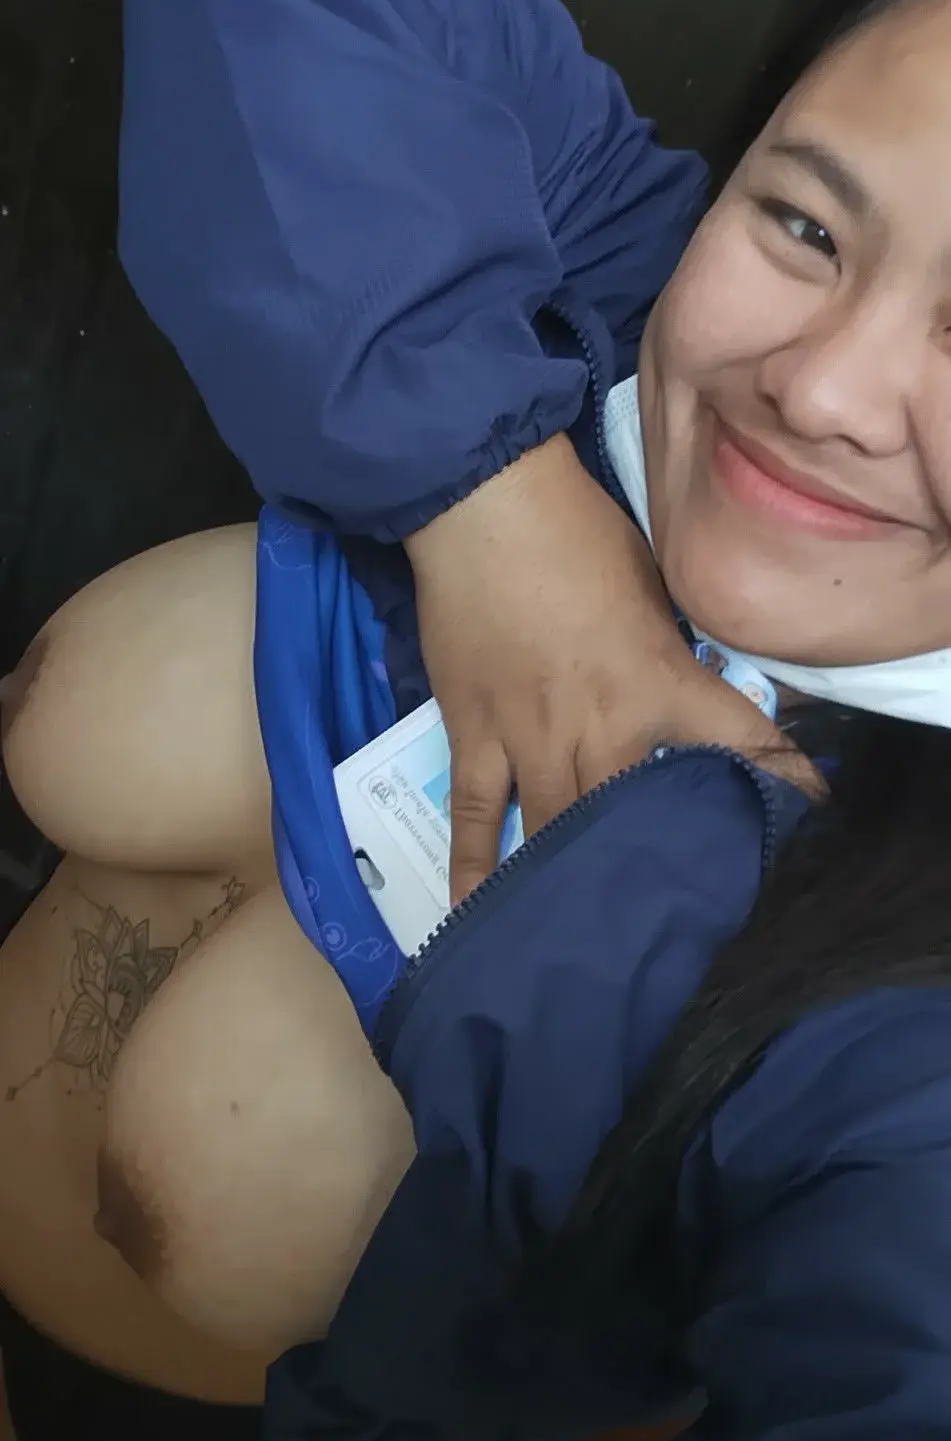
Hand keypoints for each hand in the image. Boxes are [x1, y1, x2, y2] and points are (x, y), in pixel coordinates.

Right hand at [406, 434, 818, 903]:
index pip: (737, 741)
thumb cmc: (576, 534)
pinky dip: (475, 869)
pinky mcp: (475, 736)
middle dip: (661, 866)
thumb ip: (670, 652)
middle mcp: (600, 727)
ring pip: (557, 833)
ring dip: (573, 885)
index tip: (805, 808)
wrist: (482, 506)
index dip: (779, 779)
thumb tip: (683, 687)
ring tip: (587, 934)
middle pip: (637, 819)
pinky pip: (475, 815)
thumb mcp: (653, 589)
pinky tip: (478, 917)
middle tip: (673, 905)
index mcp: (658, 682)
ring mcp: (531, 739)